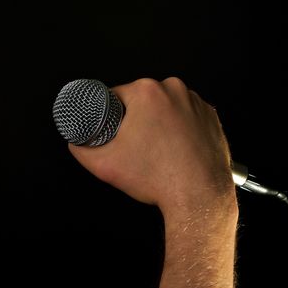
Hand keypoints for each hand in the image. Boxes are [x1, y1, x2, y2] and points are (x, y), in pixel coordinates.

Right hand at [68, 77, 235, 217]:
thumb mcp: (105, 164)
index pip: (117, 95)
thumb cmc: (159, 178)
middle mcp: (176, 90)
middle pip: (144, 101)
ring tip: (158, 149)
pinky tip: (176, 148)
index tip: (114, 130)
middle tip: (137, 146)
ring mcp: (197, 103)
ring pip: (167, 108)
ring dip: (160, 122)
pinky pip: (187, 117)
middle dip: (137, 119)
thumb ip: (81, 149)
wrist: (198, 196)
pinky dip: (180, 129)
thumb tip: (76, 141)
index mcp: (148, 92)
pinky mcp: (211, 117)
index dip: (111, 114)